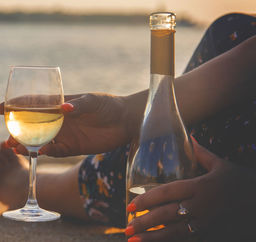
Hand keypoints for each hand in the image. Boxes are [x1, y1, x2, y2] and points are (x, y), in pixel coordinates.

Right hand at [0, 93, 137, 156]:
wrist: (125, 122)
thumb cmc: (107, 106)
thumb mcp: (92, 102)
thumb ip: (77, 105)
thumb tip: (64, 108)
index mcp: (57, 104)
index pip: (31, 104)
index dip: (13, 105)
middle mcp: (56, 120)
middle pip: (29, 125)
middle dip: (16, 130)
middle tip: (7, 137)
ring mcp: (62, 134)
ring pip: (38, 140)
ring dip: (26, 144)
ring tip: (14, 146)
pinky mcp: (70, 148)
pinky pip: (53, 151)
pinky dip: (44, 152)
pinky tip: (38, 152)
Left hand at [125, 138, 255, 241]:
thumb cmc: (239, 180)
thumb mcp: (220, 165)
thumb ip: (201, 153)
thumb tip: (189, 137)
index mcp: (199, 186)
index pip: (168, 193)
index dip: (148, 199)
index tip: (131, 204)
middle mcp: (200, 205)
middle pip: (167, 215)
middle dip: (145, 222)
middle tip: (127, 227)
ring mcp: (205, 221)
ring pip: (175, 232)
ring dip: (153, 238)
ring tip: (133, 240)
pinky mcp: (209, 232)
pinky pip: (186, 238)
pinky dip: (169, 241)